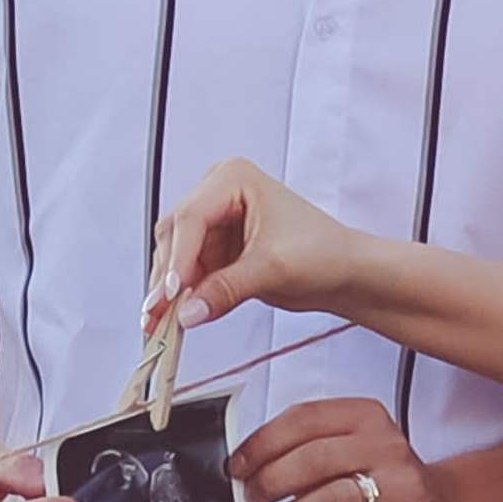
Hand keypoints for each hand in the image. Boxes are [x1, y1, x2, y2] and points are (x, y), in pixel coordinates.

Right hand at [147, 159, 361, 332]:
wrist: (345, 273)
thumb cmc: (324, 253)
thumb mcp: (272, 269)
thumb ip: (225, 289)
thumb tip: (187, 312)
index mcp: (233, 178)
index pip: (191, 218)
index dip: (178, 258)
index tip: (170, 293)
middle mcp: (219, 194)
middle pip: (175, 236)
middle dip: (167, 277)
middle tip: (158, 313)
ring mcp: (215, 222)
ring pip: (175, 257)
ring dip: (169, 291)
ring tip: (162, 323)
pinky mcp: (216, 250)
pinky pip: (188, 273)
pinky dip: (182, 296)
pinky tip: (175, 317)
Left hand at [232, 401, 451, 501]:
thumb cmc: (383, 481)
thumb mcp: (350, 448)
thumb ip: (306, 446)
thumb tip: (251, 462)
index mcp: (366, 417)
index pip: (304, 419)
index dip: (263, 443)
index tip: (239, 464)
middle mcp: (388, 446)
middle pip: (314, 458)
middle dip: (271, 480)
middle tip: (254, 496)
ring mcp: (404, 486)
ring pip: (333, 498)